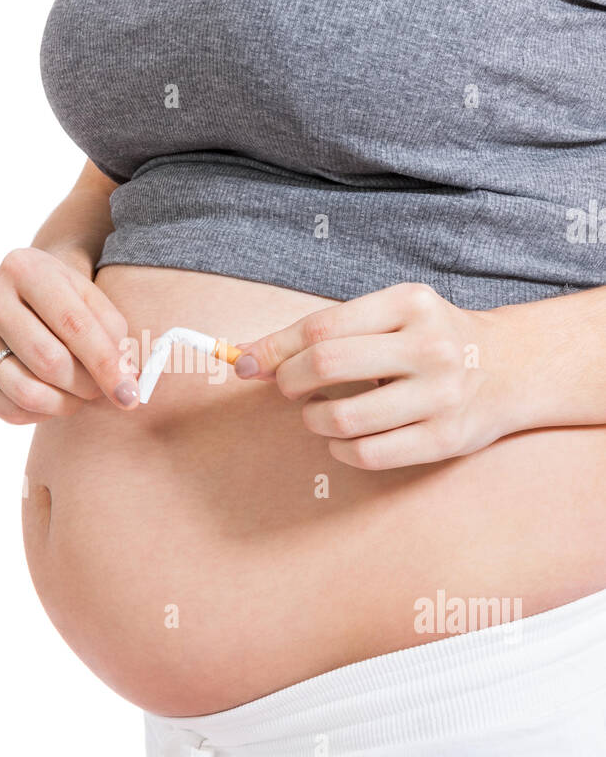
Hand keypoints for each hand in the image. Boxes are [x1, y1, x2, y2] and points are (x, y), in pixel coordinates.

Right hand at [0, 247, 138, 423]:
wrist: (26, 293)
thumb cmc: (67, 299)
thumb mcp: (94, 300)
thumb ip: (113, 335)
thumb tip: (124, 383)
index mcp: (25, 267)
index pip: (74, 324)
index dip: (106, 364)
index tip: (130, 395)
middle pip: (48, 361)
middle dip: (86, 385)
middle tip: (102, 390)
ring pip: (26, 390)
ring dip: (65, 403)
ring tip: (80, 395)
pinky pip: (8, 408)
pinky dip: (41, 414)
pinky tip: (54, 397)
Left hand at [234, 282, 509, 468]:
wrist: (512, 367)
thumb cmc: (431, 339)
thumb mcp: (391, 316)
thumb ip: (329, 332)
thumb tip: (249, 359)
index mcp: (410, 303)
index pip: (321, 327)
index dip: (273, 349)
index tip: (244, 363)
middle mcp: (429, 345)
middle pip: (326, 366)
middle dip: (288, 381)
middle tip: (287, 389)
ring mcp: (440, 394)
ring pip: (341, 416)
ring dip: (312, 419)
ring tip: (316, 414)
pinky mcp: (444, 438)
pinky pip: (367, 453)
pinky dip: (339, 450)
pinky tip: (342, 440)